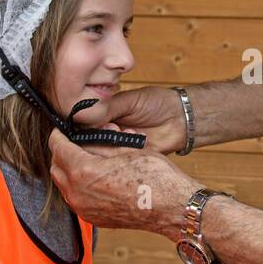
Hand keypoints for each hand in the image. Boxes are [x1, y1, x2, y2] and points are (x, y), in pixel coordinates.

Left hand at [49, 130, 195, 238]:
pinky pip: (77, 199)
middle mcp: (78, 194)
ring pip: (64, 186)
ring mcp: (85, 210)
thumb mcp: (125, 149)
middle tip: (74, 143)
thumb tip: (86, 137)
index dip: (59, 135)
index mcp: (83, 172)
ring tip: (87, 160)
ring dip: (70, 172)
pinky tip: (96, 178)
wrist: (171, 207)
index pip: (58, 148)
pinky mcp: (93, 219)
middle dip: (62, 154)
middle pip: (56, 168)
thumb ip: (99, 143)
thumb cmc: (155, 177)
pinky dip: (79, 187)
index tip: (63, 130)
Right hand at [69, 85, 186, 154]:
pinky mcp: (129, 161)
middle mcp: (106, 135)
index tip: (98, 121)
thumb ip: (106, 108)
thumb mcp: (129, 101)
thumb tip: (81, 113)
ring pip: (103, 154)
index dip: (87, 126)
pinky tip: (138, 139)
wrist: (180, 117)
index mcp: (102, 117)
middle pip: (89, 143)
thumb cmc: (156, 104)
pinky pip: (119, 162)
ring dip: (115, 144)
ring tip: (130, 132)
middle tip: (115, 128)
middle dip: (102, 136)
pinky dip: (128, 151)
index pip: (82, 126)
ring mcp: (117, 149)